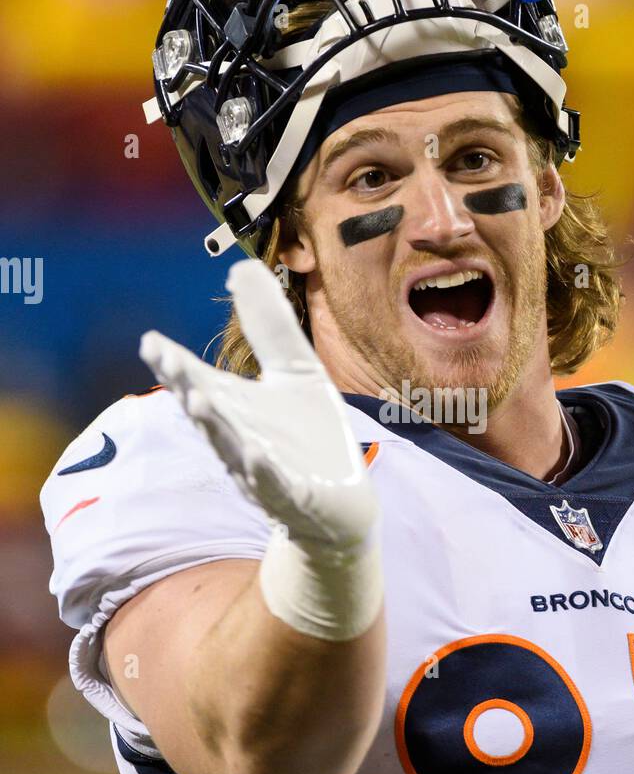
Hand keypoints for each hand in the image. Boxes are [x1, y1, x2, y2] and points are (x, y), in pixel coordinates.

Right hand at [139, 260, 378, 549]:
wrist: (343, 505)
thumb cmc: (312, 437)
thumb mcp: (296, 370)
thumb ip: (268, 324)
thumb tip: (240, 267)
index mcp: (236, 409)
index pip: (198, 382)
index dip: (175, 365)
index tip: (151, 341)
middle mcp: (240, 439)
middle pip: (208, 414)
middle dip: (188, 390)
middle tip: (169, 365)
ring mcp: (264, 472)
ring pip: (232, 449)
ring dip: (216, 427)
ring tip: (200, 402)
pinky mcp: (295, 499)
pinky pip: (274, 486)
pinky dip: (263, 472)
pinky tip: (256, 454)